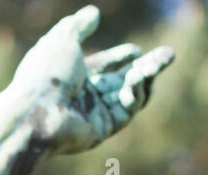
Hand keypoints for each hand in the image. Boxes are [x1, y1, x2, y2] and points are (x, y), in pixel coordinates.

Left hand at [11, 5, 174, 155]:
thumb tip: (93, 12)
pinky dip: (138, 90)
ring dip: (148, 75)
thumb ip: (79, 25)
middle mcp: (83, 97)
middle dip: (145, 68)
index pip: (100, 68)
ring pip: (130, 95)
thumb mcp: (63, 39)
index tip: (135, 51)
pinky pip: (128, 108)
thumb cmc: (46, 74)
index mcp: (70, 77)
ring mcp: (94, 114)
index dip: (118, 58)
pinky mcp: (104, 128)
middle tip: (168, 55)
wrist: (38, 111)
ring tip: (165, 57)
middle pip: (120, 82)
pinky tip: (140, 75)